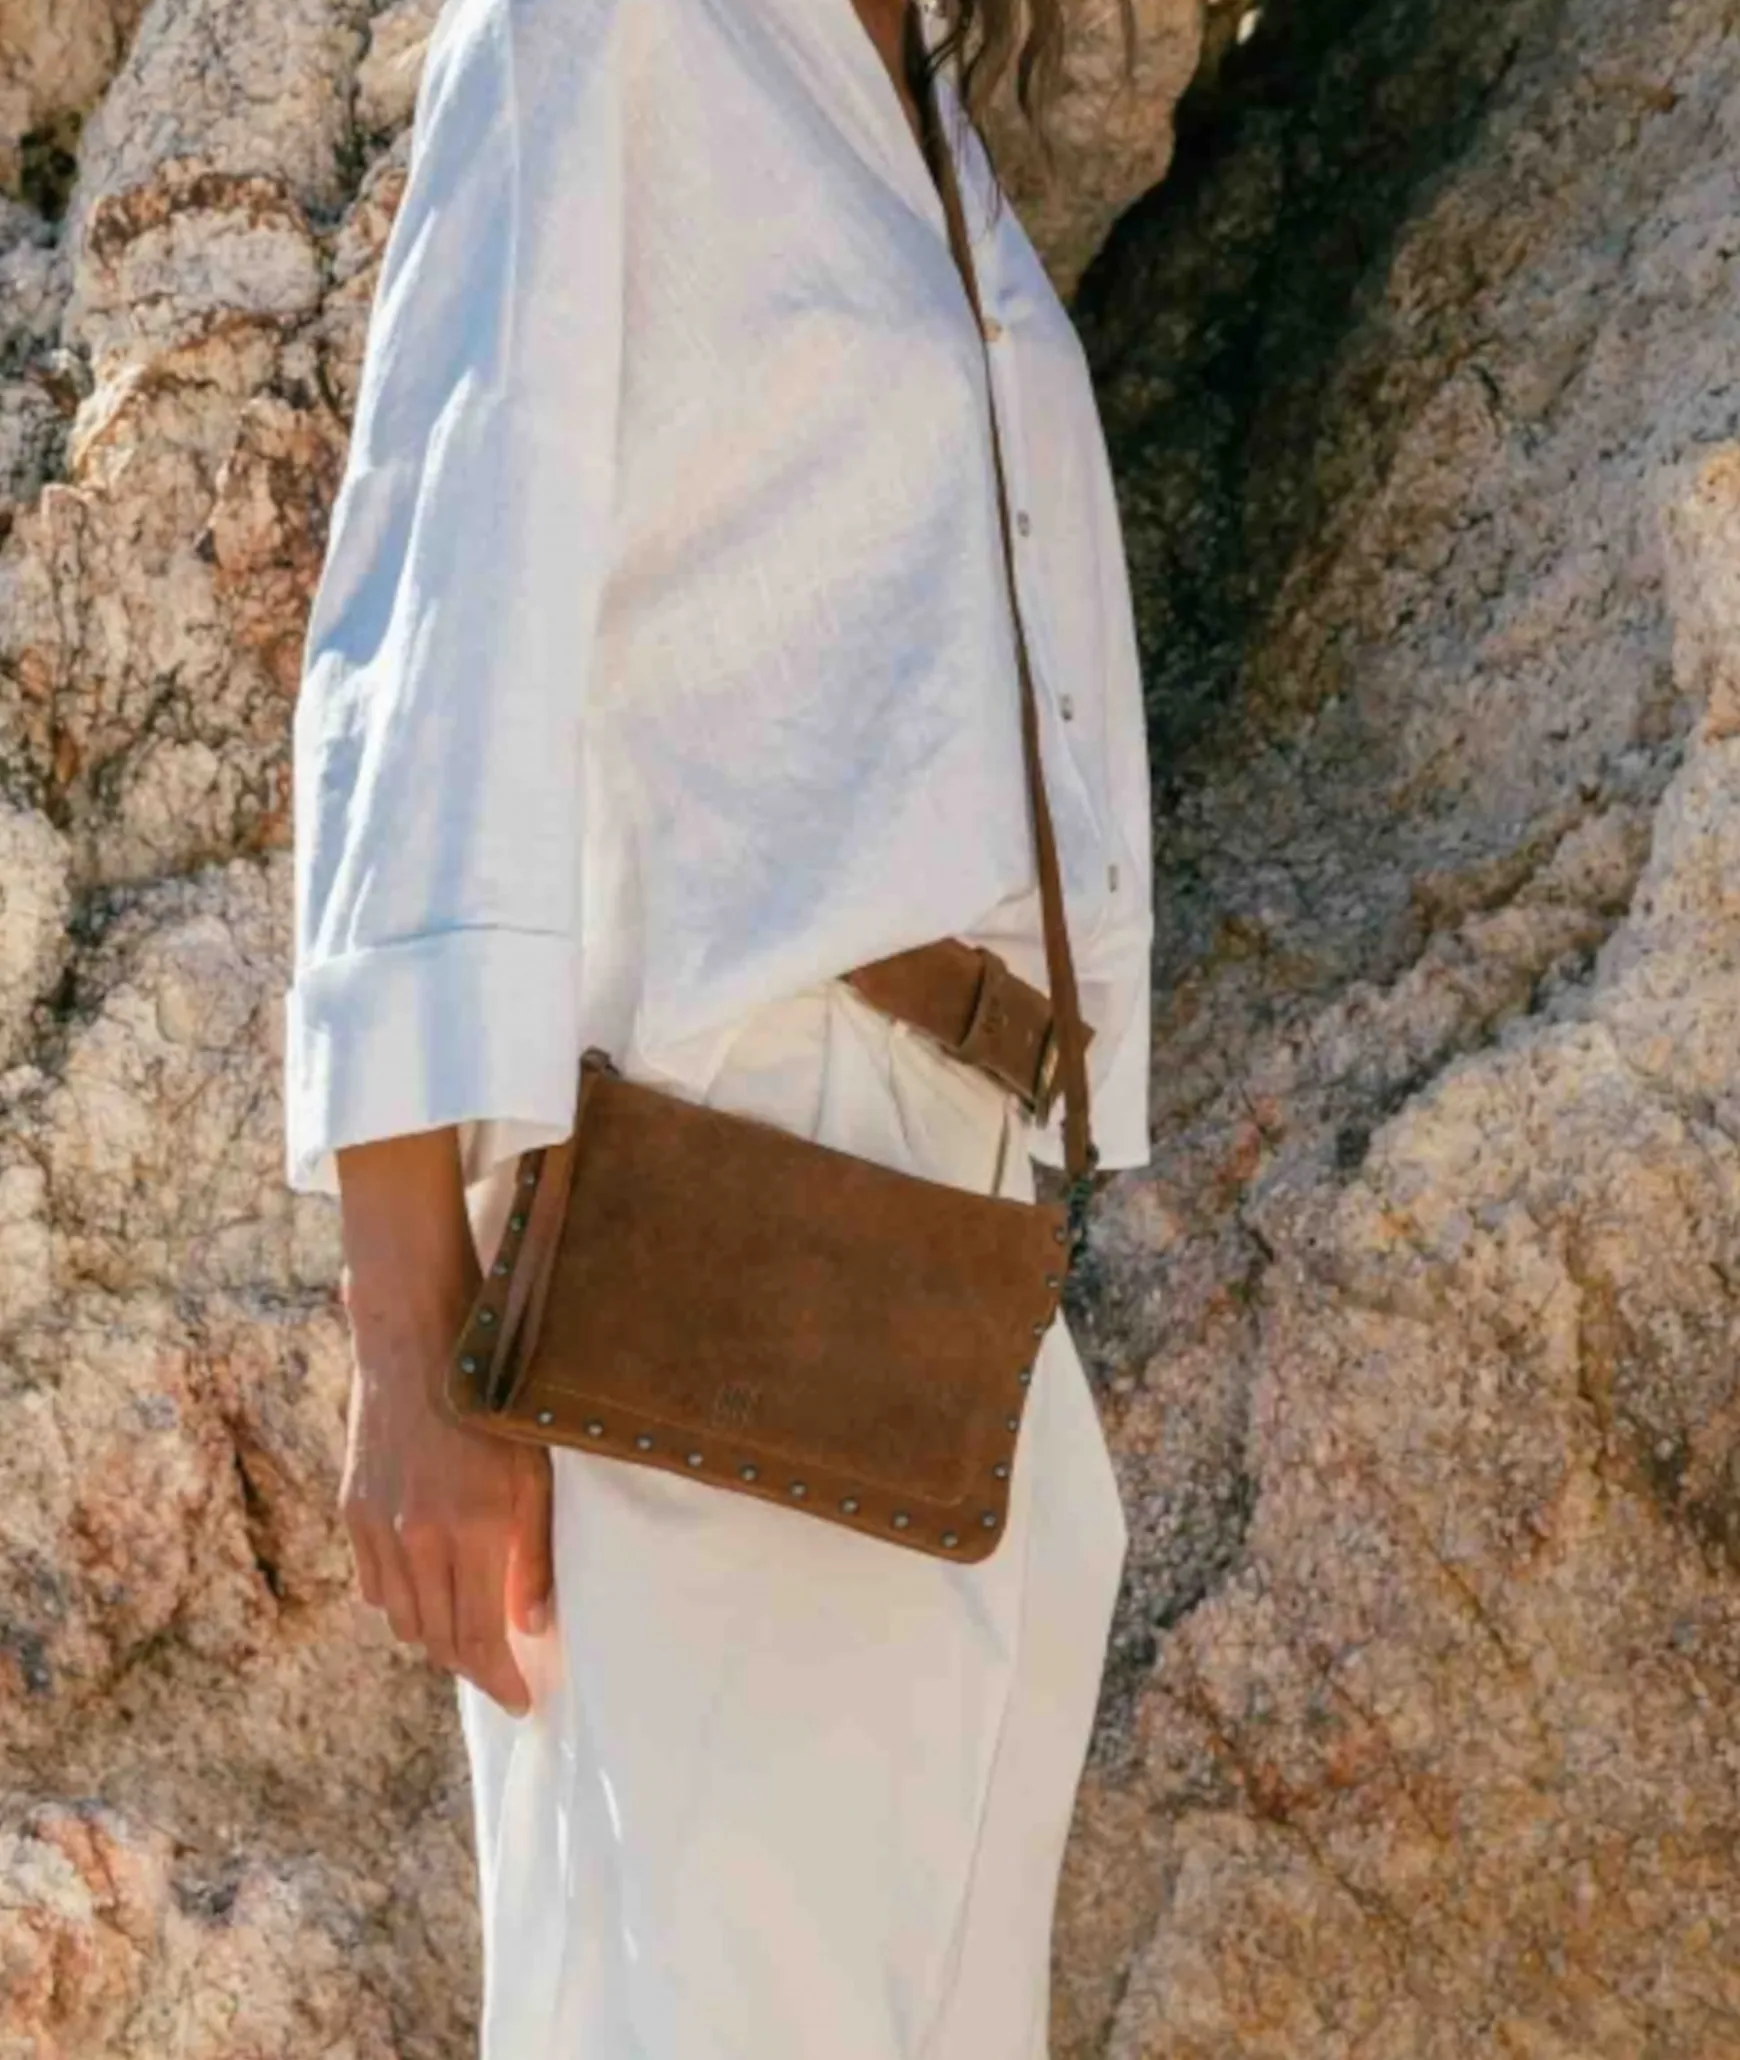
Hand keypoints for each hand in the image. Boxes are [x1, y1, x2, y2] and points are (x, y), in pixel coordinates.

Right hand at [340, 1347, 553, 1716]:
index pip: (481, 1636)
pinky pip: (375, 1587)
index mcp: (473, 1528)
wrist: (414, 1346)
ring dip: (435, 1640)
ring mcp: (378, 1528)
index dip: (500, 1678)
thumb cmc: (491, 1405)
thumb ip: (534, 1553)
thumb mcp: (534, 1473)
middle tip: (499, 1673)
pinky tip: (429, 1593)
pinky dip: (402, 1603)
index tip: (521, 1700)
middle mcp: (419, 1537)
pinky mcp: (353, 1514)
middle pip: (438, 1640)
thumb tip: (531, 1625)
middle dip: (471, 1667)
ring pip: (402, 1621)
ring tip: (468, 1637)